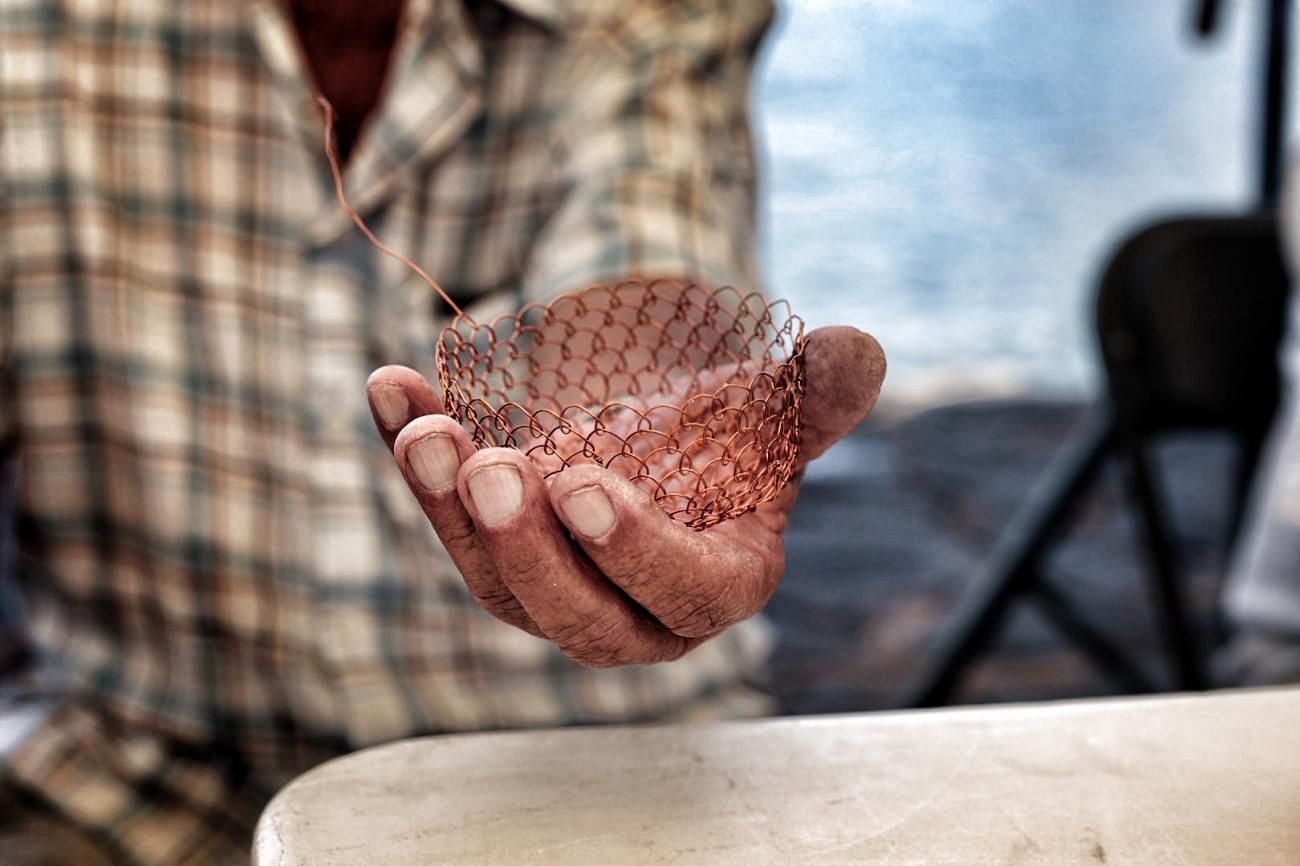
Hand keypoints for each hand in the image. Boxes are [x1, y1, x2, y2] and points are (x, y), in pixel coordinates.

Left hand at [367, 325, 884, 665]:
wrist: (661, 442)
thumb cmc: (728, 439)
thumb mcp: (771, 412)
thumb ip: (814, 393)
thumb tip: (858, 351)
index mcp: (717, 583)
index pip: (685, 592)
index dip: (637, 552)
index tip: (584, 488)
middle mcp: (635, 611)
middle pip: (578, 616)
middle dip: (527, 549)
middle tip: (491, 470)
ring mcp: (556, 591)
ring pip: (498, 584)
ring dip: (449, 508)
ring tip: (424, 427)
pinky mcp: (496, 554)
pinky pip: (450, 521)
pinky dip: (416, 461)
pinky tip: (391, 393)